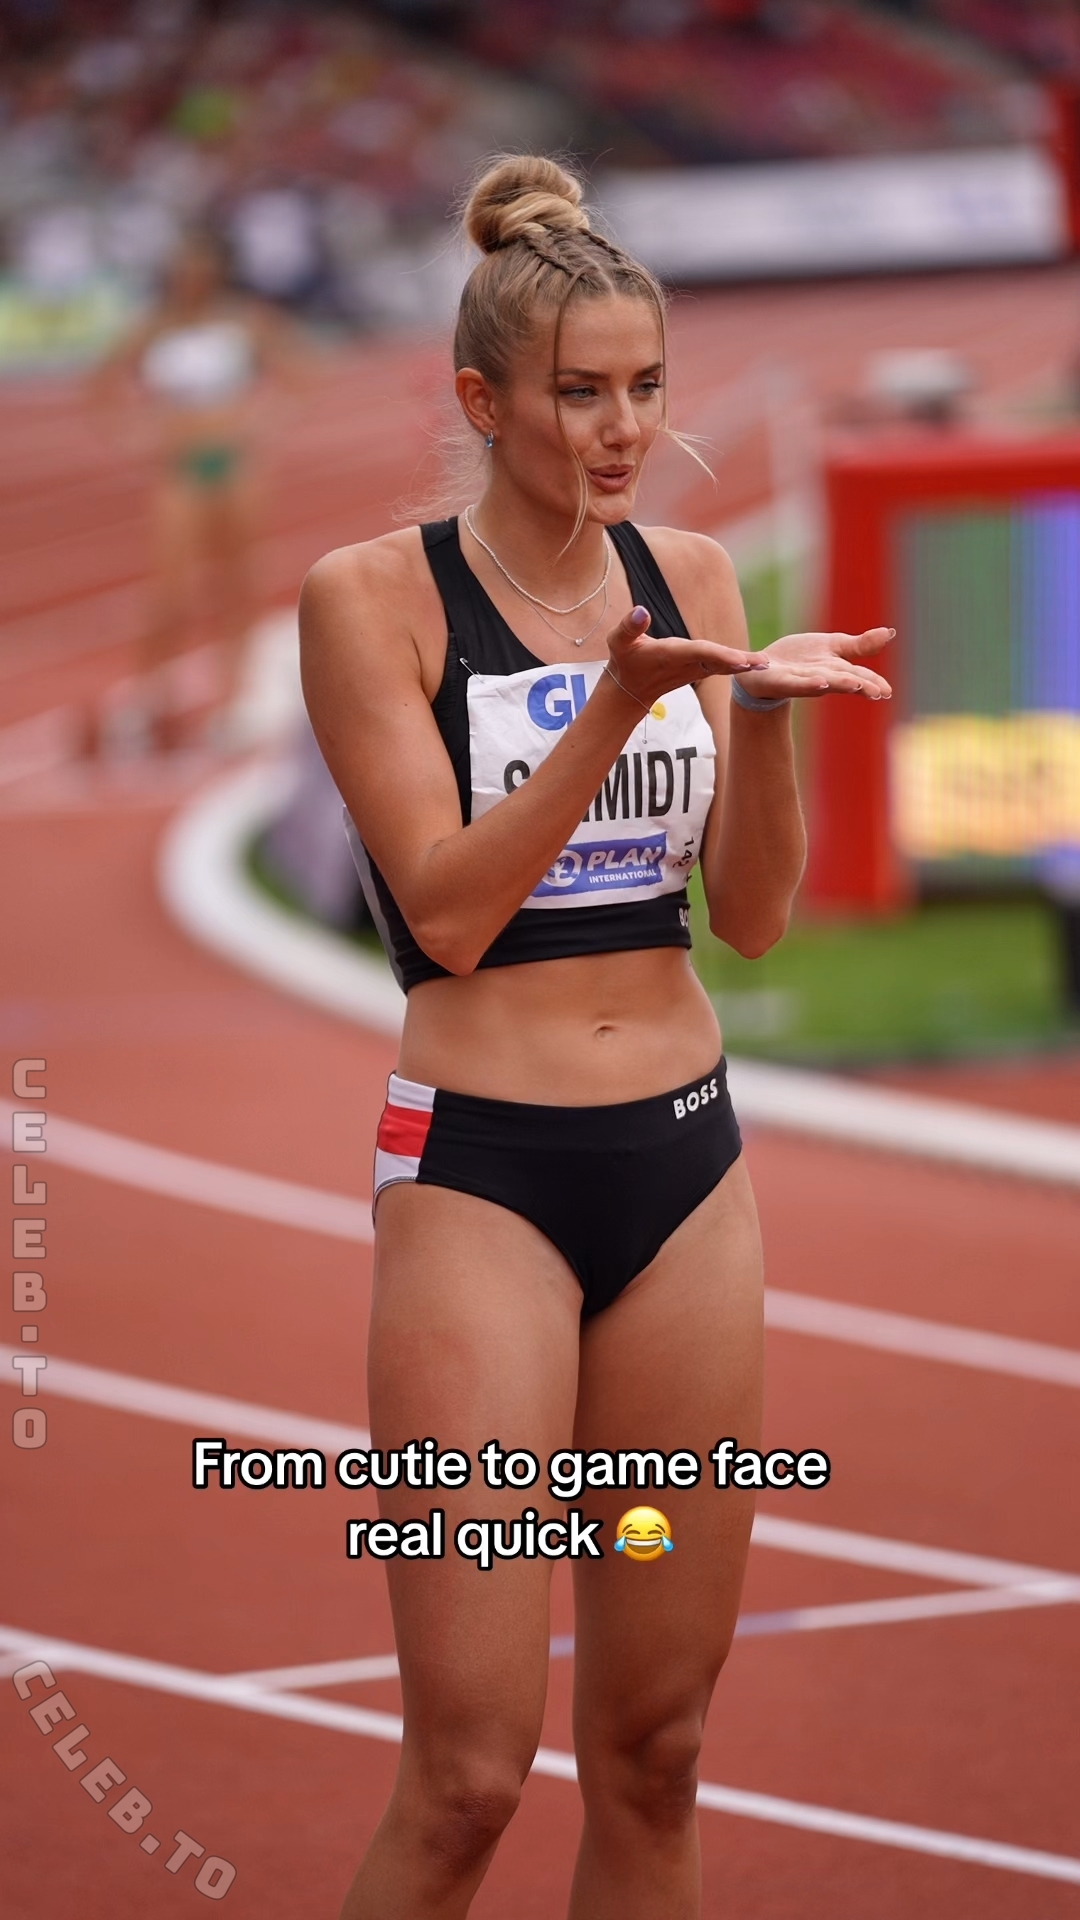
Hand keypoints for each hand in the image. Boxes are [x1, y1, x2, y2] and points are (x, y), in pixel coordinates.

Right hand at [606, 605, 769, 706]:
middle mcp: (685, 664)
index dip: (719, 654)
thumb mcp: (618, 641)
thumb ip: (629, 626)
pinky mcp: (698, 671)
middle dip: (739, 662)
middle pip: (716, 662)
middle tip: (763, 664)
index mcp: (670, 655)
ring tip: (767, 663)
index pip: (698, 652)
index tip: (739, 659)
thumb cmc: (624, 660)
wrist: (628, 690)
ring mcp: (693, 670)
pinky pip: (722, 668)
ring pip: (722, 667)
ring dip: (744, 665)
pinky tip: (758, 664)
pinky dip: (739, 665)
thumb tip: (642, 610)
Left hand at [732, 627, 893, 702]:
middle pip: (842, 680)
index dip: (872, 682)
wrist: (761, 668)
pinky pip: (793, 682)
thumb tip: (891, 633)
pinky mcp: (778, 680)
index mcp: (834, 669)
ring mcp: (798, 680)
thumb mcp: (832, 647)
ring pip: (820, 683)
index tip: (888, 691)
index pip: (857, 675)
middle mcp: (819, 677)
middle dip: (859, 685)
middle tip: (878, 692)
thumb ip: (859, 645)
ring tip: (854, 685)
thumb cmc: (799, 660)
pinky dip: (806, 683)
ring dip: (837, 684)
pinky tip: (820, 682)